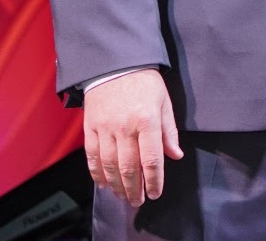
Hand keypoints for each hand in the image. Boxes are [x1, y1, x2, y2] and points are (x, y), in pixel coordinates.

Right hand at [82, 69, 183, 205]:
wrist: (115, 64)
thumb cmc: (144, 82)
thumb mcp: (164, 102)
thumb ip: (169, 131)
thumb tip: (175, 155)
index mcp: (147, 120)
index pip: (151, 159)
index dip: (154, 181)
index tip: (155, 193)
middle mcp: (125, 127)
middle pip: (129, 168)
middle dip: (134, 189)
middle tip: (138, 201)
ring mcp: (105, 128)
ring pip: (110, 165)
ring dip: (116, 185)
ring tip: (123, 195)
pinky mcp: (90, 127)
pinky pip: (92, 156)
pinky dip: (97, 173)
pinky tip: (103, 183)